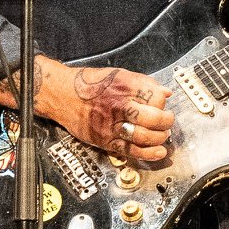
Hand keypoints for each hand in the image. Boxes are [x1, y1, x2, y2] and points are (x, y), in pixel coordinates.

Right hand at [0, 56, 173, 162]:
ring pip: (144, 136)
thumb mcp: (119, 75)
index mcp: (125, 87)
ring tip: (162, 134)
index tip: (161, 104)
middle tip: (167, 121)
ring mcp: (112, 125)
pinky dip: (148, 153)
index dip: (162, 102)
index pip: (156, 97)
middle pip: (153, 118)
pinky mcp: (106, 140)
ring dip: (159, 137)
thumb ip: (144, 84)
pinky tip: (158, 152)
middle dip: (166, 121)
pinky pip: (131, 150)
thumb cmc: (90, 84)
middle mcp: (119, 106)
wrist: (62, 95)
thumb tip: (166, 93)